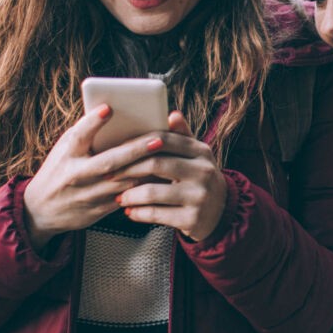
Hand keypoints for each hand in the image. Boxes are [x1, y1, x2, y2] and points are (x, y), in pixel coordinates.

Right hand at [22, 105, 160, 247]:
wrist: (42, 210)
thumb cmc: (58, 171)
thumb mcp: (64, 149)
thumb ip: (85, 133)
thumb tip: (112, 111)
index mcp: (67, 155)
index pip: (79, 136)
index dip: (93, 122)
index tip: (109, 108)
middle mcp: (78, 175)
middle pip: (110, 161)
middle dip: (136, 150)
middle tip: (159, 138)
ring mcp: (91, 194)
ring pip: (125, 181)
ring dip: (148, 169)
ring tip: (169, 156)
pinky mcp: (101, 209)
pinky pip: (129, 197)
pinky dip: (146, 186)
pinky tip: (163, 176)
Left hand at [114, 111, 227, 241]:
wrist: (222, 212)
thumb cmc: (199, 179)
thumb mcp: (196, 157)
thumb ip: (182, 136)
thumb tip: (172, 114)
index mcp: (202, 151)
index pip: (164, 140)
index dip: (137, 144)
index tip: (117, 150)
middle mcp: (204, 172)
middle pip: (156, 164)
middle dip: (127, 170)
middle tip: (110, 175)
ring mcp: (199, 196)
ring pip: (152, 192)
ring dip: (130, 195)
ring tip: (119, 197)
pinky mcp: (192, 219)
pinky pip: (156, 214)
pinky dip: (138, 213)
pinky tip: (131, 211)